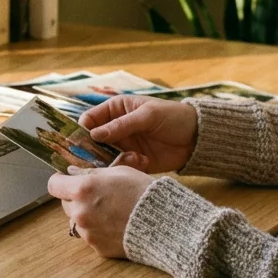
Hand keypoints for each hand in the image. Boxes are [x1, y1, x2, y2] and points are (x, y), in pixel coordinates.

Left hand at [48, 165, 155, 257]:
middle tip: (98, 195)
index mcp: (83, 189)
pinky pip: (91, 236)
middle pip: (66, 204)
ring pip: (78, 221)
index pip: (54, 185)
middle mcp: (80, 212)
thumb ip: (92, 173)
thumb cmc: (143, 193)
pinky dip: (99, 230)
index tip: (66, 181)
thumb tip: (73, 173)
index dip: (60, 181)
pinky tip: (117, 225)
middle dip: (76, 199)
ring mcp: (87, 232)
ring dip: (87, 215)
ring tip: (111, 211)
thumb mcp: (119, 172)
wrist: (163, 224)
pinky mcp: (97, 248)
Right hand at [78, 95, 196, 172]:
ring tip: (127, 159)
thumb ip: (122, 125)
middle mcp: (115, 129)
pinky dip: (125, 167)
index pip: (89, 119)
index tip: (80, 143)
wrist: (197, 138)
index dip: (82, 130)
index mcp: (115, 110)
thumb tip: (94, 134)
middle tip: (94, 160)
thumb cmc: (173, 117)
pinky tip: (142, 162)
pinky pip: (119, 167)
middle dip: (91, 151)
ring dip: (110, 161)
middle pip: (92, 141)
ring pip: (103, 157)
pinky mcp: (132, 162)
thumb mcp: (148, 116)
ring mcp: (123, 146)